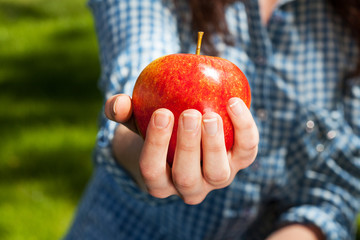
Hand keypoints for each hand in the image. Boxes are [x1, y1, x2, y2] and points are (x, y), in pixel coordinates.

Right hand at [105, 94, 258, 203]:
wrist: (185, 134)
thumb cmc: (157, 128)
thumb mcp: (135, 118)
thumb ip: (122, 110)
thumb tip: (118, 104)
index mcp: (159, 181)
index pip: (152, 169)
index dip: (155, 144)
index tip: (161, 113)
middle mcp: (189, 187)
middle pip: (186, 177)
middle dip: (187, 146)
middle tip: (188, 114)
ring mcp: (216, 179)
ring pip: (217, 173)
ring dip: (214, 144)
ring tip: (210, 116)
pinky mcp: (240, 163)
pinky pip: (247, 151)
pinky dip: (244, 128)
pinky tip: (234, 102)